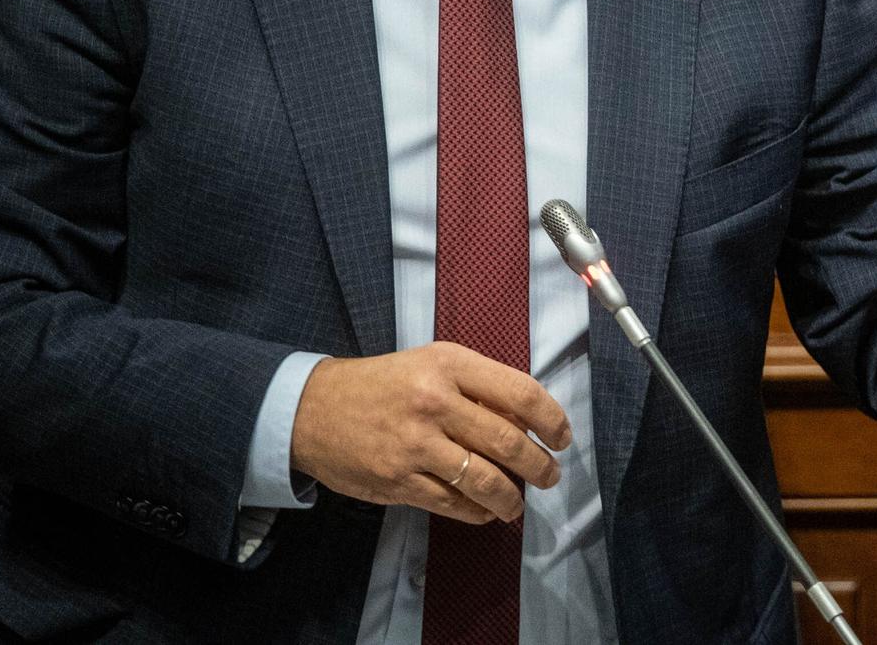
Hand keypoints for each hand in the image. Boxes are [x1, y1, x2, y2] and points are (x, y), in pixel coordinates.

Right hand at [291, 341, 571, 524]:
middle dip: (538, 465)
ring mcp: (415, 444)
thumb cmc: (385, 384)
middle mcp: (435, 402)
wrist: (313, 409)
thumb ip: (479, 386)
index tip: (562, 437)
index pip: (521, 393)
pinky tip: (485, 511)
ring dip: (511, 498)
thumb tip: (529, 420)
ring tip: (518, 504)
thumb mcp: (433, 364)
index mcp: (450, 365)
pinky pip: (451, 503)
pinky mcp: (397, 480)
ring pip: (483, 480)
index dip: (552, 420)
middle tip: (549, 475)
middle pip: (508, 441)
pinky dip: (476, 511)